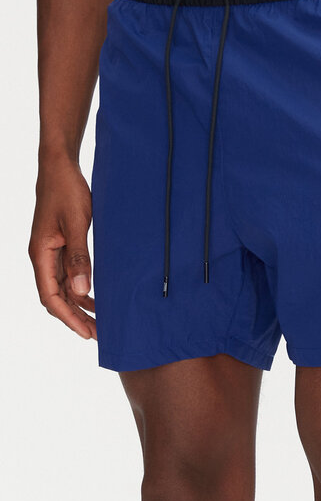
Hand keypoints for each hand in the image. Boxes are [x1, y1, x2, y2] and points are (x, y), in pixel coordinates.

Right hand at [28, 157, 95, 339]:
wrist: (60, 167)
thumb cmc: (67, 191)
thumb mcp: (77, 224)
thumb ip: (79, 257)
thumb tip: (82, 291)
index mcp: (40, 254)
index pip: (50, 296)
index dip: (68, 317)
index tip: (86, 333)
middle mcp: (42, 256)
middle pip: (56, 297)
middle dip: (75, 317)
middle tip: (98, 333)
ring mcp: (49, 251)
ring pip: (62, 287)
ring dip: (79, 305)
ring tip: (99, 320)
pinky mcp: (59, 245)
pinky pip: (67, 274)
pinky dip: (80, 287)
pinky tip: (95, 295)